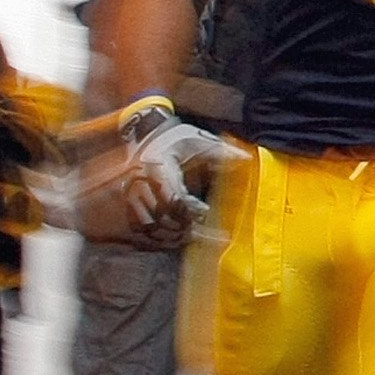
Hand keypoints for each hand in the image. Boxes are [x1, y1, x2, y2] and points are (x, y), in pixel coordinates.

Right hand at [80, 98, 241, 244]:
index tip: (206, 211)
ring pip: (147, 227)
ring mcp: (130, 195)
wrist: (148, 134)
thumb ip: (222, 152)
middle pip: (160, 217)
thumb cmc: (177, 138)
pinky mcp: (127, 203)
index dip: (190, 210)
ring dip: (170, 236)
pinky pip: (137, 229)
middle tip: (204, 233)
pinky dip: (155, 239)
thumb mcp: (200, 141)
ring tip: (191, 237)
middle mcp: (139, 183)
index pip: (173, 198)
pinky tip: (173, 240)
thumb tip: (247, 160)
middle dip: (183, 227)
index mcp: (158, 167)